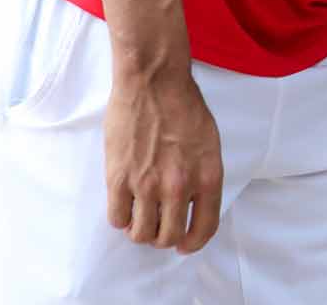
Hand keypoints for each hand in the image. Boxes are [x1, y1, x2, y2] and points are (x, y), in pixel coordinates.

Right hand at [104, 70, 224, 251]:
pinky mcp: (119, 178)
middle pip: (169, 237)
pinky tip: (124, 203)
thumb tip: (192, 204)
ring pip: (141, 234)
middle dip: (163, 237)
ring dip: (140, 230)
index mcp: (207, 176)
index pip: (204, 228)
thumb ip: (203, 176)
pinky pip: (117, 218)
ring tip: (139, 216)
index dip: (193, 243)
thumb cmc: (184, 107)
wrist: (154, 82)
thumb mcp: (209, 144)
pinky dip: (121, 217)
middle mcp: (179, 186)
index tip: (185, 245)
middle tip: (157, 226)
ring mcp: (147, 184)